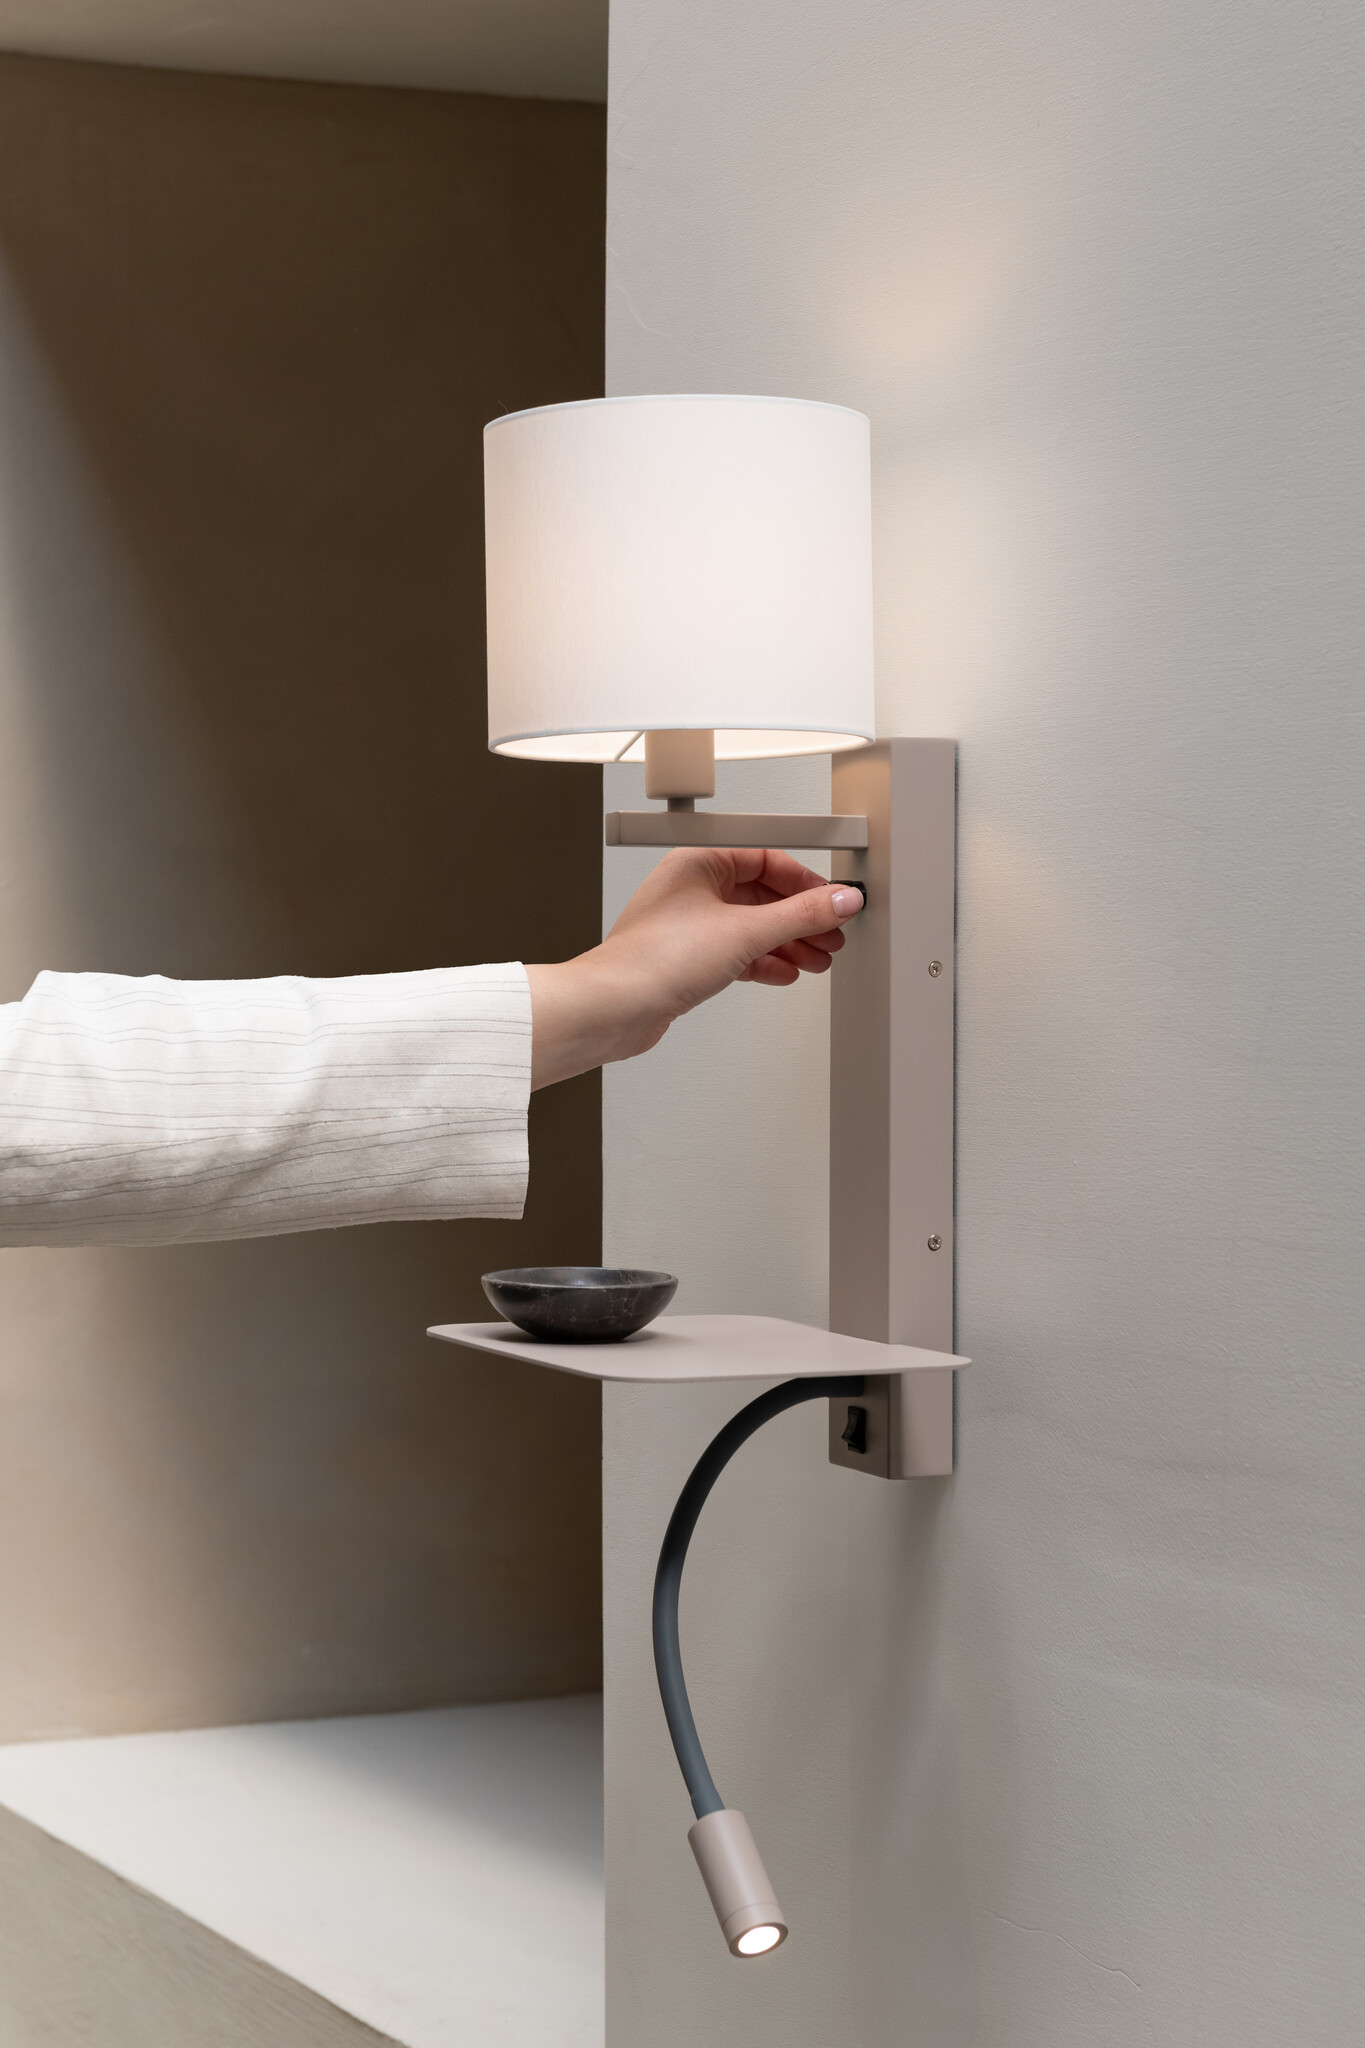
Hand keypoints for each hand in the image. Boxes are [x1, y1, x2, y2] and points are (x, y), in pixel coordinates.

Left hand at [525, 849, 863, 1089]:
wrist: (615, 1008)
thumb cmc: (654, 959)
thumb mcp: (745, 931)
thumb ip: (801, 916)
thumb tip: (839, 901)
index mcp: (698, 862)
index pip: (767, 858)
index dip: (805, 881)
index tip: (833, 900)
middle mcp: (691, 889)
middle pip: (763, 894)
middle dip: (801, 919)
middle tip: (831, 935)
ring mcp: (688, 925)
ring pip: (752, 926)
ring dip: (788, 943)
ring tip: (818, 959)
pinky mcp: (687, 959)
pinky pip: (736, 952)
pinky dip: (763, 961)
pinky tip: (785, 972)